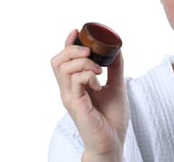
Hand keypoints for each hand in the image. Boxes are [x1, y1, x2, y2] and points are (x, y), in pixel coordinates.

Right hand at [51, 30, 128, 160]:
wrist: (113, 142)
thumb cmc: (112, 118)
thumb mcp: (116, 86)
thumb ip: (115, 68)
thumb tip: (117, 48)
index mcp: (76, 84)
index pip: (64, 59)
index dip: (68, 43)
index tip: (77, 31)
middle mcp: (69, 90)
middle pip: (57, 61)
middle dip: (72, 48)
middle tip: (90, 51)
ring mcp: (71, 97)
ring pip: (64, 68)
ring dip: (83, 61)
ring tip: (98, 69)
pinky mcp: (76, 105)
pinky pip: (76, 81)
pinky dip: (88, 75)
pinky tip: (99, 82)